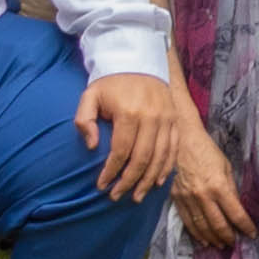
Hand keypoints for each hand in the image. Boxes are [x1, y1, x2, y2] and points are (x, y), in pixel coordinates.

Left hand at [81, 69, 188, 204]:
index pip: (121, 151)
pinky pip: (173, 150)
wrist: (139, 61)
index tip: (102, 185)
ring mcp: (166, 119)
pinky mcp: (175, 120)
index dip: (111, 172)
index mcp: (129, 112)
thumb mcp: (90, 95)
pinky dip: (166, 168)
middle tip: (116, 196)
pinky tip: (157, 182)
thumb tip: (92, 146)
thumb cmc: (111, 83)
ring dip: (148, 181)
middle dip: (129, 181)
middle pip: (142, 159)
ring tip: (136, 196)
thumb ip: (84, 120)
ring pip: (160, 158)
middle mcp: (151, 117)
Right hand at [170, 125, 256, 247]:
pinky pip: (187, 223)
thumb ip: (231, 189)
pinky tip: (204, 240)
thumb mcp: (225, 167)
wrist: (181, 141)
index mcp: (218, 186)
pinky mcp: (176, 200)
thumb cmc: (207, 150)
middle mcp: (203, 196)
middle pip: (218, 225)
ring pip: (202, 228)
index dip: (245, 227)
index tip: (251, 234)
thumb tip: (236, 208)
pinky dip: (196, 234)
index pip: (236, 214)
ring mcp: (188, 200)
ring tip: (221, 245)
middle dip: (229, 237)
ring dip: (213, 239)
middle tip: (235, 243)